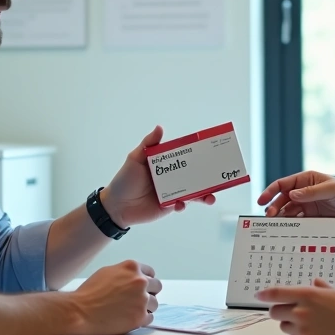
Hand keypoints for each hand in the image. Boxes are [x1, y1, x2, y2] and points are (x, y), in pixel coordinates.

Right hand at [70, 260, 161, 334]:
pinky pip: (150, 318)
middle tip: (136, 300)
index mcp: (132, 267)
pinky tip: (129, 319)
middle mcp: (140, 281)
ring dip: (145, 307)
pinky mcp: (140, 317)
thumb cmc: (90, 292)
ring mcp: (141, 300)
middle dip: (148, 293)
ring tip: (129, 311)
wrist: (80, 311)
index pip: (150, 272)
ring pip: (154, 304)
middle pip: (156, 287)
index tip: (141, 288)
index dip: (145, 281)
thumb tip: (136, 278)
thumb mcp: (108, 272)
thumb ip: (126, 273)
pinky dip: (141, 319)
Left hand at [100, 125, 215, 227]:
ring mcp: (172, 192)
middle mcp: (171, 177)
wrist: (116, 207)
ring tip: (210, 197)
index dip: (198, 155)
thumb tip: (160, 127)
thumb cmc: (124, 180)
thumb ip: (148, 144)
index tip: (210, 152)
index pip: (184, 157)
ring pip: (193, 192)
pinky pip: (183, 204)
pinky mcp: (170, 206)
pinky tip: (180, 204)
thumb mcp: (135, 159)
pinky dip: (185, 204)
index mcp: (165, 164)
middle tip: (218, 176)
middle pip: (194, 175)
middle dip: (208, 176)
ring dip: (204, 194)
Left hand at [256, 279, 334, 334]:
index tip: (258, 295)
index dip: (264, 294)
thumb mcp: (334, 292)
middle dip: (280, 311)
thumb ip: (319, 287)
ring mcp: (303, 329)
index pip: (277, 293)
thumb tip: (314, 283)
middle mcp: (301, 311)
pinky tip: (315, 334)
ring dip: (291, 324)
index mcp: (307, 294)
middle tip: (291, 311)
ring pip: (284, 327)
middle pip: (275, 312)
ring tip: (309, 323)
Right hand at [257, 170, 334, 230]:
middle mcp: (304, 192)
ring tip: (276, 224)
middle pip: (283, 199)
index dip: (271, 191)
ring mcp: (307, 206)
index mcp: (307, 180)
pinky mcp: (312, 218)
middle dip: (274, 206)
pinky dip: (290, 226)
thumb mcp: (332, 190)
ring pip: (288, 211)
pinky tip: (286, 230)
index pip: (284, 184)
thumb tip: (292, 194)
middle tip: (270, 216)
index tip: (262, 200)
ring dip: (280, 217)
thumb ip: (311, 192)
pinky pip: (297, 222)